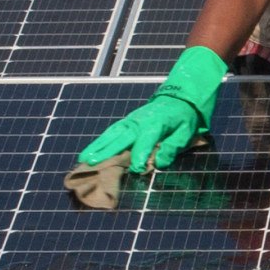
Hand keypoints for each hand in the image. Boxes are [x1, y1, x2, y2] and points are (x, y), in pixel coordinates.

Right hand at [75, 46, 226, 173]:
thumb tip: (161, 162)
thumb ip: (173, 147)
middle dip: (107, 150)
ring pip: (111, 135)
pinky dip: (99, 142)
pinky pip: (111, 133)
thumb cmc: (183, 119)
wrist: (178, 99)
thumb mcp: (186, 133)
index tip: (137, 170)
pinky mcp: (126, 123)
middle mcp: (138, 122)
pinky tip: (90, 152)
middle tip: (92, 162)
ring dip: (97, 146)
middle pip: (121, 137)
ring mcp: (130, 121)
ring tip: (83, 158)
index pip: (146, 142)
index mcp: (155, 124)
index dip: (141, 156)